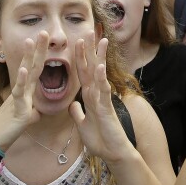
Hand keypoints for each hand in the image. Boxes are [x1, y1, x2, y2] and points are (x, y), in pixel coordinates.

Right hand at [0, 32, 49, 150]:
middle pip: (32, 65)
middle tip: (43, 31)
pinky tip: (24, 69)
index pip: (36, 69)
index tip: (47, 40)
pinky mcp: (17, 108)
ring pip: (25, 74)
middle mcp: (23, 90)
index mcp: (27, 91)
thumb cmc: (7, 129)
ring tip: (31, 40)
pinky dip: (21, 80)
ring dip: (29, 56)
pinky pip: (19, 92)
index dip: (41, 55)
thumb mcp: (24, 119)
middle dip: (38, 49)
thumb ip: (32, 113)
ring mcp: (19, 97)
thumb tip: (37, 113)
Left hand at [70, 35, 133, 162]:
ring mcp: (102, 99)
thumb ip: (78, 113)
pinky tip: (101, 67)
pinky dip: (102, 79)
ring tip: (100, 41)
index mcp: (89, 96)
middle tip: (89, 31)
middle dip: (89, 50)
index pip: (82, 72)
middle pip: (91, 68)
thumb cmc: (100, 139)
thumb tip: (73, 105)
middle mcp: (96, 94)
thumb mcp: (82, 124)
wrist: (112, 153)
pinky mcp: (106, 108)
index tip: (77, 41)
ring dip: (99, 58)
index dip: (79, 57)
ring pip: (99, 75)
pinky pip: (103, 91)